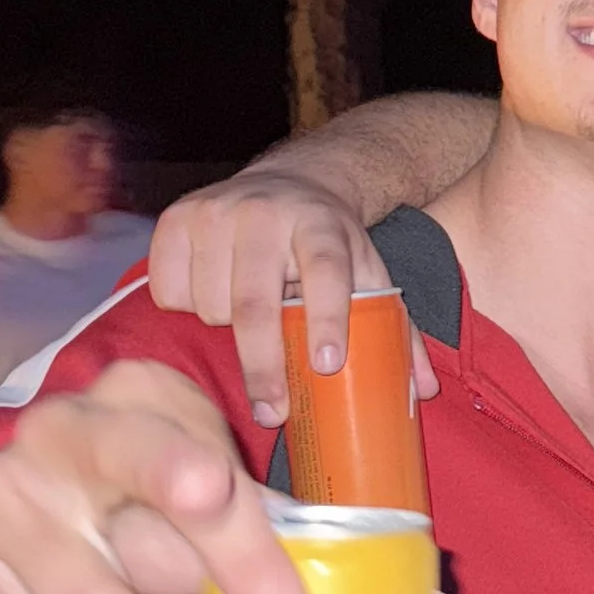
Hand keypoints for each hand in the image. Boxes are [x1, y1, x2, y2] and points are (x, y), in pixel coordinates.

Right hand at [149, 165, 420, 428]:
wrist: (286, 182)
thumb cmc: (328, 245)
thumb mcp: (368, 272)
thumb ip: (396, 329)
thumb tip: (424, 392)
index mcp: (322, 225)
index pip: (327, 271)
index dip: (327, 317)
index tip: (327, 365)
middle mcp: (267, 213)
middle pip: (256, 303)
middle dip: (263, 363)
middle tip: (273, 411)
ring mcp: (216, 212)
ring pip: (210, 304)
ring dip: (225, 330)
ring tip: (248, 318)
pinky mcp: (175, 218)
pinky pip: (169, 291)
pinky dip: (186, 307)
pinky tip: (211, 293)